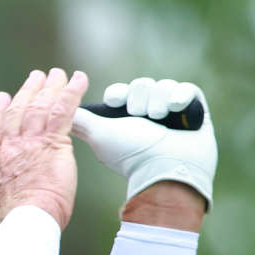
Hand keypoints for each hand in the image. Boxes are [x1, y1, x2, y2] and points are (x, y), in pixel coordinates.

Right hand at [0, 68, 90, 229]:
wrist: (28, 217)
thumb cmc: (21, 217)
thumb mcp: (6, 199)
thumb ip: (13, 183)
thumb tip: (22, 185)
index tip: (1, 98)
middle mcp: (11, 146)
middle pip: (18, 109)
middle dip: (27, 91)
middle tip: (35, 78)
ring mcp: (31, 141)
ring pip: (40, 105)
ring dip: (50, 86)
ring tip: (56, 74)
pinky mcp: (54, 140)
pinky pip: (63, 109)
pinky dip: (71, 91)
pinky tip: (77, 80)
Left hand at [71, 78, 216, 209]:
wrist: (165, 170)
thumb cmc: (131, 154)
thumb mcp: (100, 135)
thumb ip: (79, 121)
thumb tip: (57, 111)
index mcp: (127, 120)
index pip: (123, 92)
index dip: (119, 94)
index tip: (115, 102)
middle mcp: (151, 116)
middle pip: (143, 85)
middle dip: (139, 100)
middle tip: (141, 118)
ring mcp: (175, 115)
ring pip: (164, 85)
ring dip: (158, 101)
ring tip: (161, 119)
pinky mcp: (196, 113)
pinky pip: (188, 89)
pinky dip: (180, 96)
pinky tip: (175, 108)